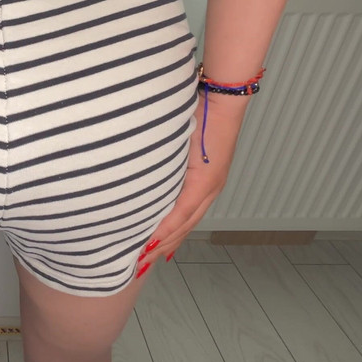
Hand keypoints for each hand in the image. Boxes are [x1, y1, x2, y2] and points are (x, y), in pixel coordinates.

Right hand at [135, 91, 248, 274]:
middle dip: (163, 246)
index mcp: (205, 182)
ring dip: (164, 241)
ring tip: (145, 256)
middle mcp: (209, 189)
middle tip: (142, 263)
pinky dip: (169, 225)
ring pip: (185, 223)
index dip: (168, 236)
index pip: (185, 217)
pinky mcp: (206, 179)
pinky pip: (184, 208)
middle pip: (185, 226)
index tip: (150, 251)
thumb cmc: (199, 114)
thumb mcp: (180, 143)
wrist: (219, 99)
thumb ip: (169, 160)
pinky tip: (155, 237)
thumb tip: (147, 170)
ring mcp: (209, 186)